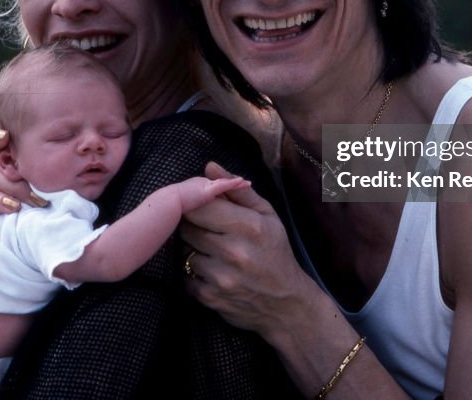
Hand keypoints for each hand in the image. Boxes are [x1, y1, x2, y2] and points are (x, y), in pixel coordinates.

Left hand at [181, 162, 315, 336]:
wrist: (286, 305)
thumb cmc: (276, 253)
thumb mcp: (267, 216)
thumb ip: (237, 191)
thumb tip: (209, 167)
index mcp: (248, 226)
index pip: (199, 205)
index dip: (195, 203)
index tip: (202, 207)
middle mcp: (233, 251)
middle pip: (187, 227)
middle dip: (193, 226)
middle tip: (209, 230)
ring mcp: (220, 277)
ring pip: (184, 251)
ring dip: (193, 250)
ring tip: (213, 251)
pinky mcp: (209, 297)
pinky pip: (185, 276)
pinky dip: (194, 273)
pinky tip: (213, 271)